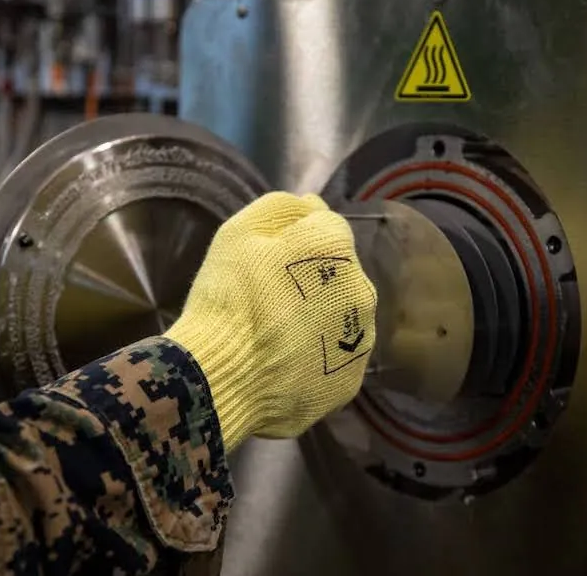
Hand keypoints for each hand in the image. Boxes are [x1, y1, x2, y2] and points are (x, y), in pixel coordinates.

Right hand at [165, 192, 377, 449]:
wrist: (224, 379)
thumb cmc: (228, 298)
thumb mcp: (239, 232)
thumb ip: (283, 208)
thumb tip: (313, 205)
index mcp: (336, 247)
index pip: (327, 227)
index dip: (296, 241)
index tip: (268, 260)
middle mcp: (362, 289)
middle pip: (339, 273)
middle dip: (314, 280)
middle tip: (270, 299)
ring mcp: (361, 339)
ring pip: (342, 317)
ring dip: (320, 318)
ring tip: (277, 337)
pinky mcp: (352, 381)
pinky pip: (336, 358)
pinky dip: (317, 357)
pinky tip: (285, 364)